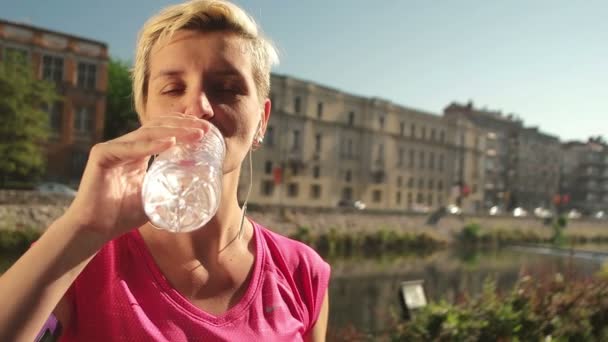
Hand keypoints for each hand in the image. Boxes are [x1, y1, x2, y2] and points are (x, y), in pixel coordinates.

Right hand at [62, 114, 211, 240]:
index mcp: (138, 152)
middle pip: (158, 127)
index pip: (163, 132)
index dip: (185, 127)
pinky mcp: (101, 155)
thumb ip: (170, 189)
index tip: (207, 130)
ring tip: (195, 134)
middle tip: (205, 129)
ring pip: (146, 133)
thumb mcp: (154, 198)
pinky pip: (129, 147)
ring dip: (174, 132)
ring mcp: (112, 148)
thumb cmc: (122, 215)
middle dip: (184, 125)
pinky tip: (170, 143)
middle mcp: (125, 146)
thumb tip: (197, 188)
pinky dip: (150, 145)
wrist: (94, 229)